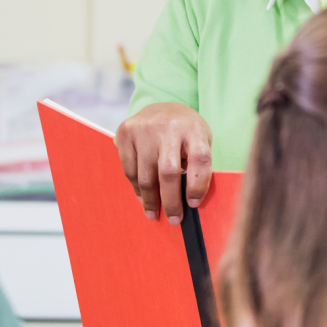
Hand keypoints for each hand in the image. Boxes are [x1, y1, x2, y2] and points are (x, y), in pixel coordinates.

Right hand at [113, 103, 212, 224]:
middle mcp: (168, 126)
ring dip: (150, 200)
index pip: (199, 159)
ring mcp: (144, 128)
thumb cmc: (186, 133)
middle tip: (174, 219)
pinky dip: (136, 188)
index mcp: (194, 128)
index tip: (193, 204)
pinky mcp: (125, 132)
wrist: (162, 106)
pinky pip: (129, 169)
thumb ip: (197, 165)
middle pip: (168, 172)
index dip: (198, 185)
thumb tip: (189, 202)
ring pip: (145, 175)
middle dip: (171, 201)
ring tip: (153, 213)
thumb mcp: (200, 141)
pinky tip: (142, 197)